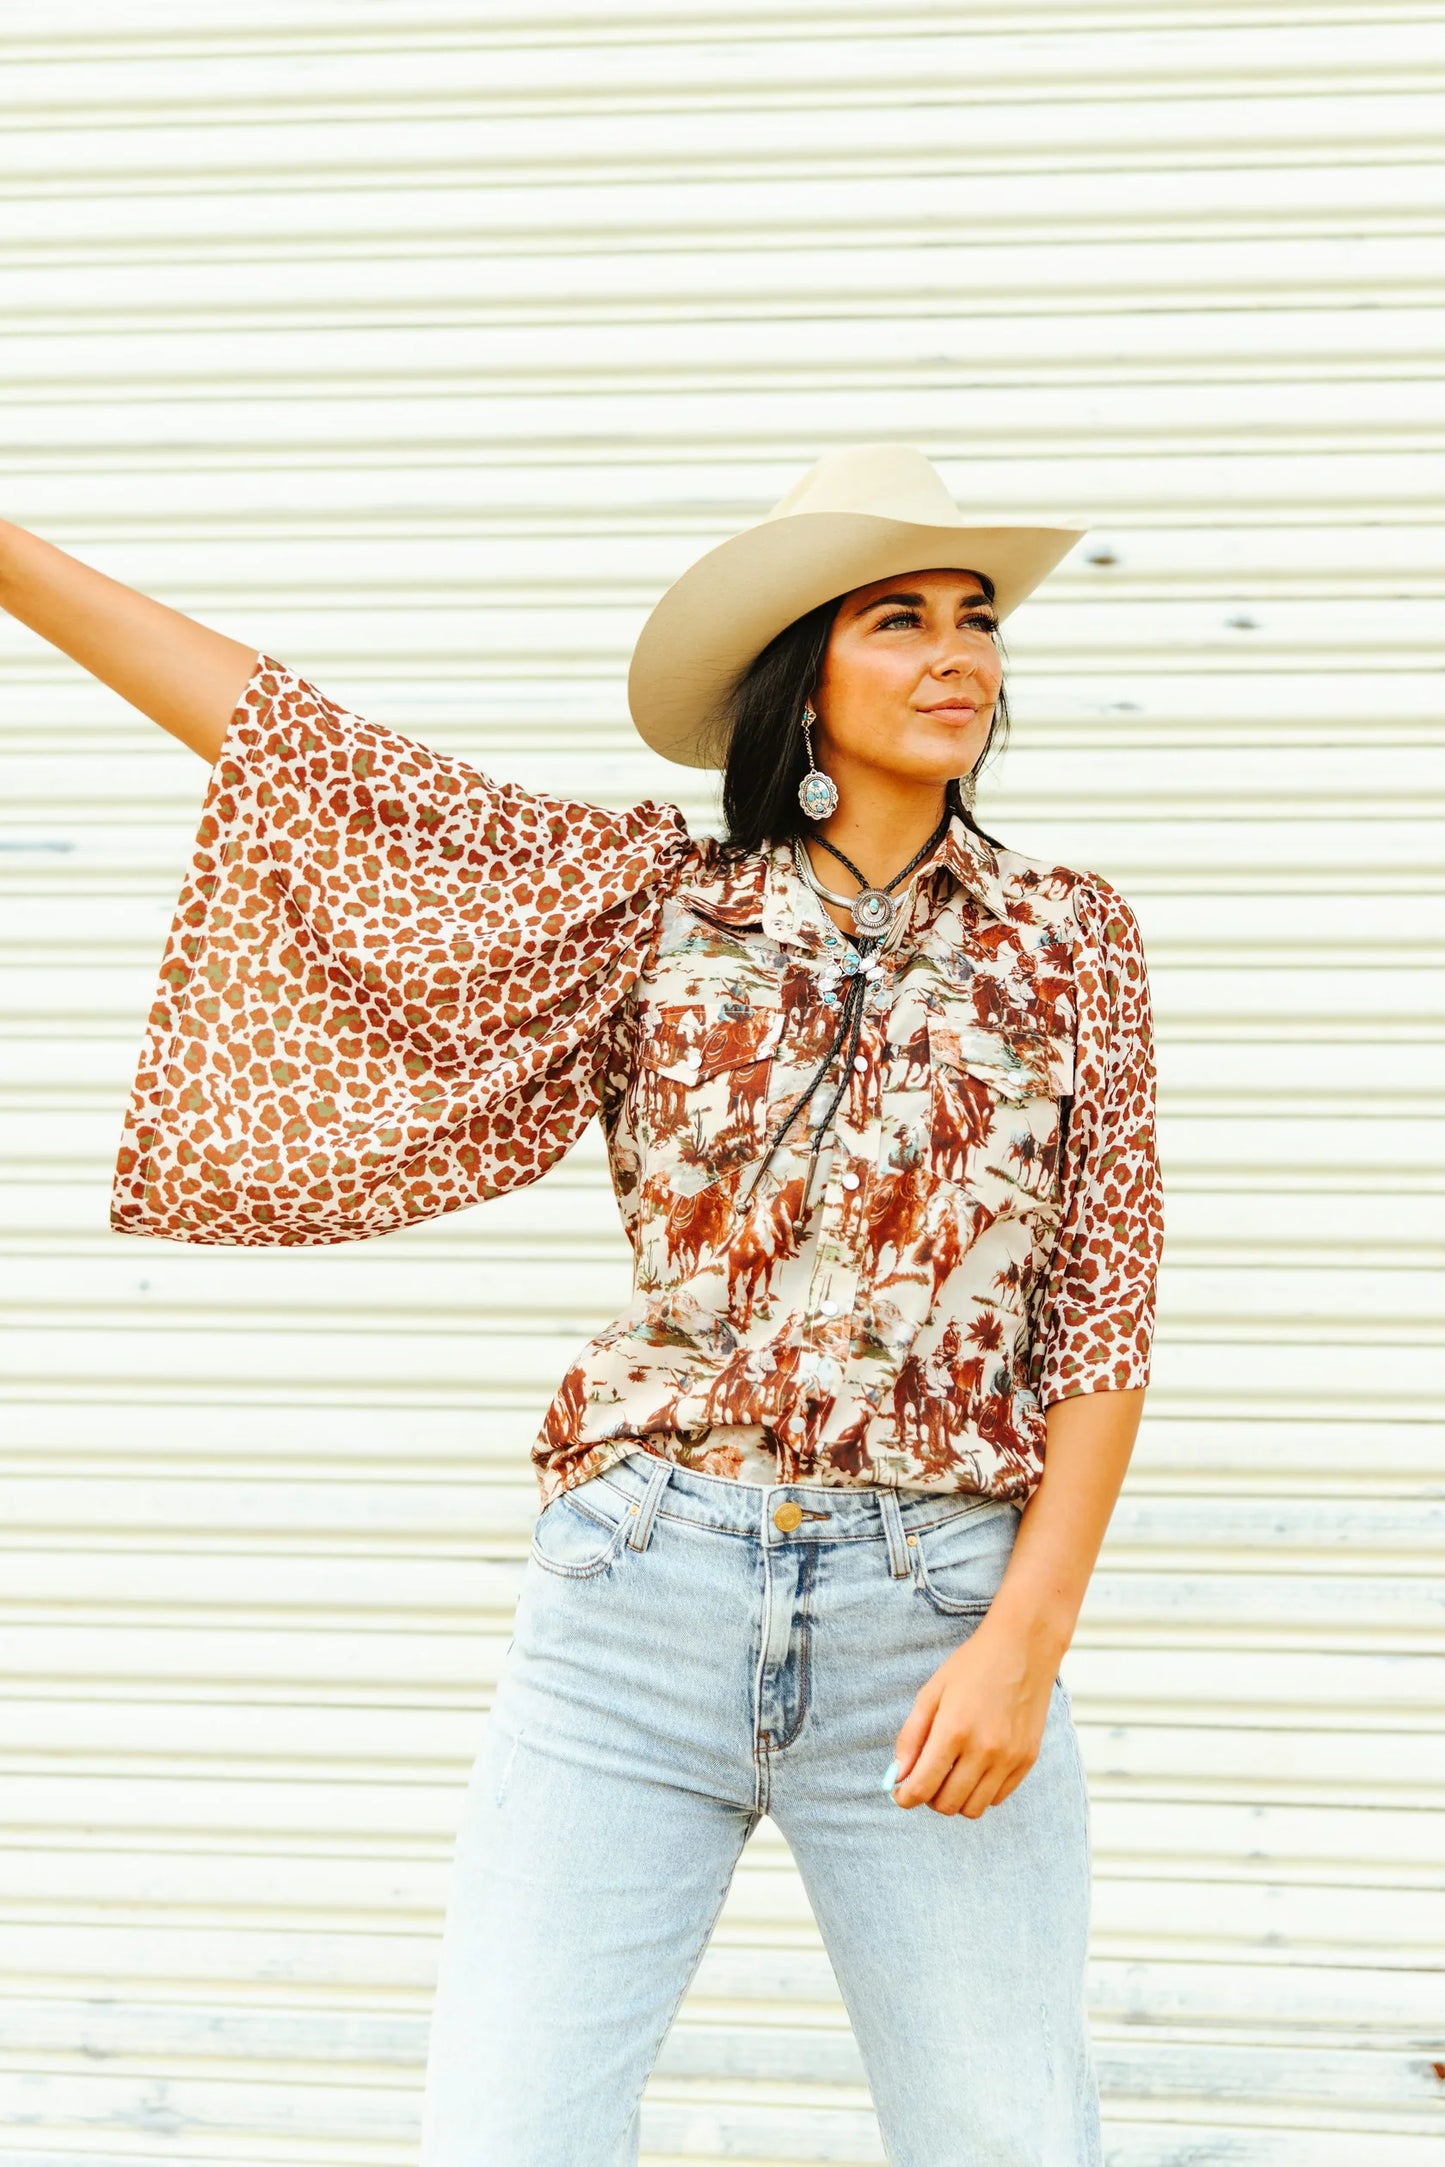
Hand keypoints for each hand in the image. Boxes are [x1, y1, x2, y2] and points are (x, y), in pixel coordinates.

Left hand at [888, 1617, 1057, 1817]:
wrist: (1023, 1649)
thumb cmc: (972, 1666)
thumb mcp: (931, 1692)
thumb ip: (911, 1736)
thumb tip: (898, 1775)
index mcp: (954, 1730)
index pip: (922, 1787)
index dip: (905, 1797)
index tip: (899, 1793)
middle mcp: (984, 1750)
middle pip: (947, 1805)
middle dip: (928, 1797)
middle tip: (925, 1777)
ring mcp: (1009, 1758)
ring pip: (973, 1809)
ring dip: (955, 1798)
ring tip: (951, 1773)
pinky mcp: (1027, 1761)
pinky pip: (997, 1798)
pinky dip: (980, 1792)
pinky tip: (975, 1767)